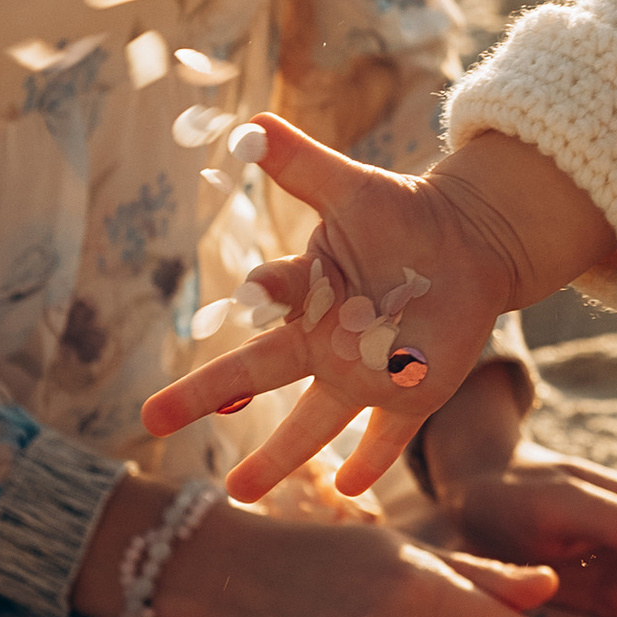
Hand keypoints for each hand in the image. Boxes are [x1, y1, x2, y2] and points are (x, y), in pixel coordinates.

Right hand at [139, 112, 612, 501]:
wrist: (466, 243)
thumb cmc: (402, 216)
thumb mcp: (352, 187)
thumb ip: (302, 164)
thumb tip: (251, 123)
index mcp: (308, 292)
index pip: (272, 294)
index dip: (265, 292)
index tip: (255, 292)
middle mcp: (324, 341)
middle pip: (258, 371)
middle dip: (206, 394)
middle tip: (151, 418)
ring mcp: (364, 373)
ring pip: (311, 421)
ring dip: (277, 455)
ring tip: (238, 493)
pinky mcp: (411, 393)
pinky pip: (387, 435)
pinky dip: (371, 458)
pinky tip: (350, 488)